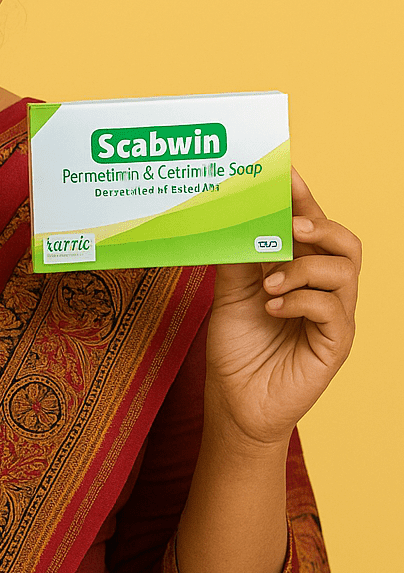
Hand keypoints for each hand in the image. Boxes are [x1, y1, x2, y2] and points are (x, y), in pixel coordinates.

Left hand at [204, 167, 359, 448]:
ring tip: (269, 282)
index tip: (287, 172)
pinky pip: (333, 311)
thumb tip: (228, 213)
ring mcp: (333, 317)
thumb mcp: (229, 292)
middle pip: (345, 242)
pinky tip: (272, 307)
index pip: (312, 226)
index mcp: (300, 270)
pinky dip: (300, 301)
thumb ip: (236, 256)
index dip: (304, 198)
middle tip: (290, 224)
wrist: (234, 400)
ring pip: (345, 272)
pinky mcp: (335, 345)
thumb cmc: (237, 346)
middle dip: (320, 224)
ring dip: (304, 268)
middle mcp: (323, 290)